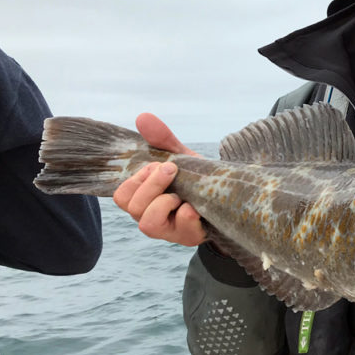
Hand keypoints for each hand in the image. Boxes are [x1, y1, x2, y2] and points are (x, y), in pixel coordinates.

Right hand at [112, 113, 205, 245]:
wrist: (232, 196)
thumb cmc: (199, 180)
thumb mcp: (182, 158)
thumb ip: (163, 140)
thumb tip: (143, 117)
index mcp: (146, 200)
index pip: (122, 196)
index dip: (135, 180)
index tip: (157, 164)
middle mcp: (153, 218)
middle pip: (133, 208)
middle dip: (151, 184)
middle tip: (171, 169)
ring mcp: (171, 231)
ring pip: (148, 225)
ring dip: (163, 203)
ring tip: (181, 194)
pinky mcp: (190, 238)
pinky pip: (182, 230)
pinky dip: (187, 215)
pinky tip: (197, 207)